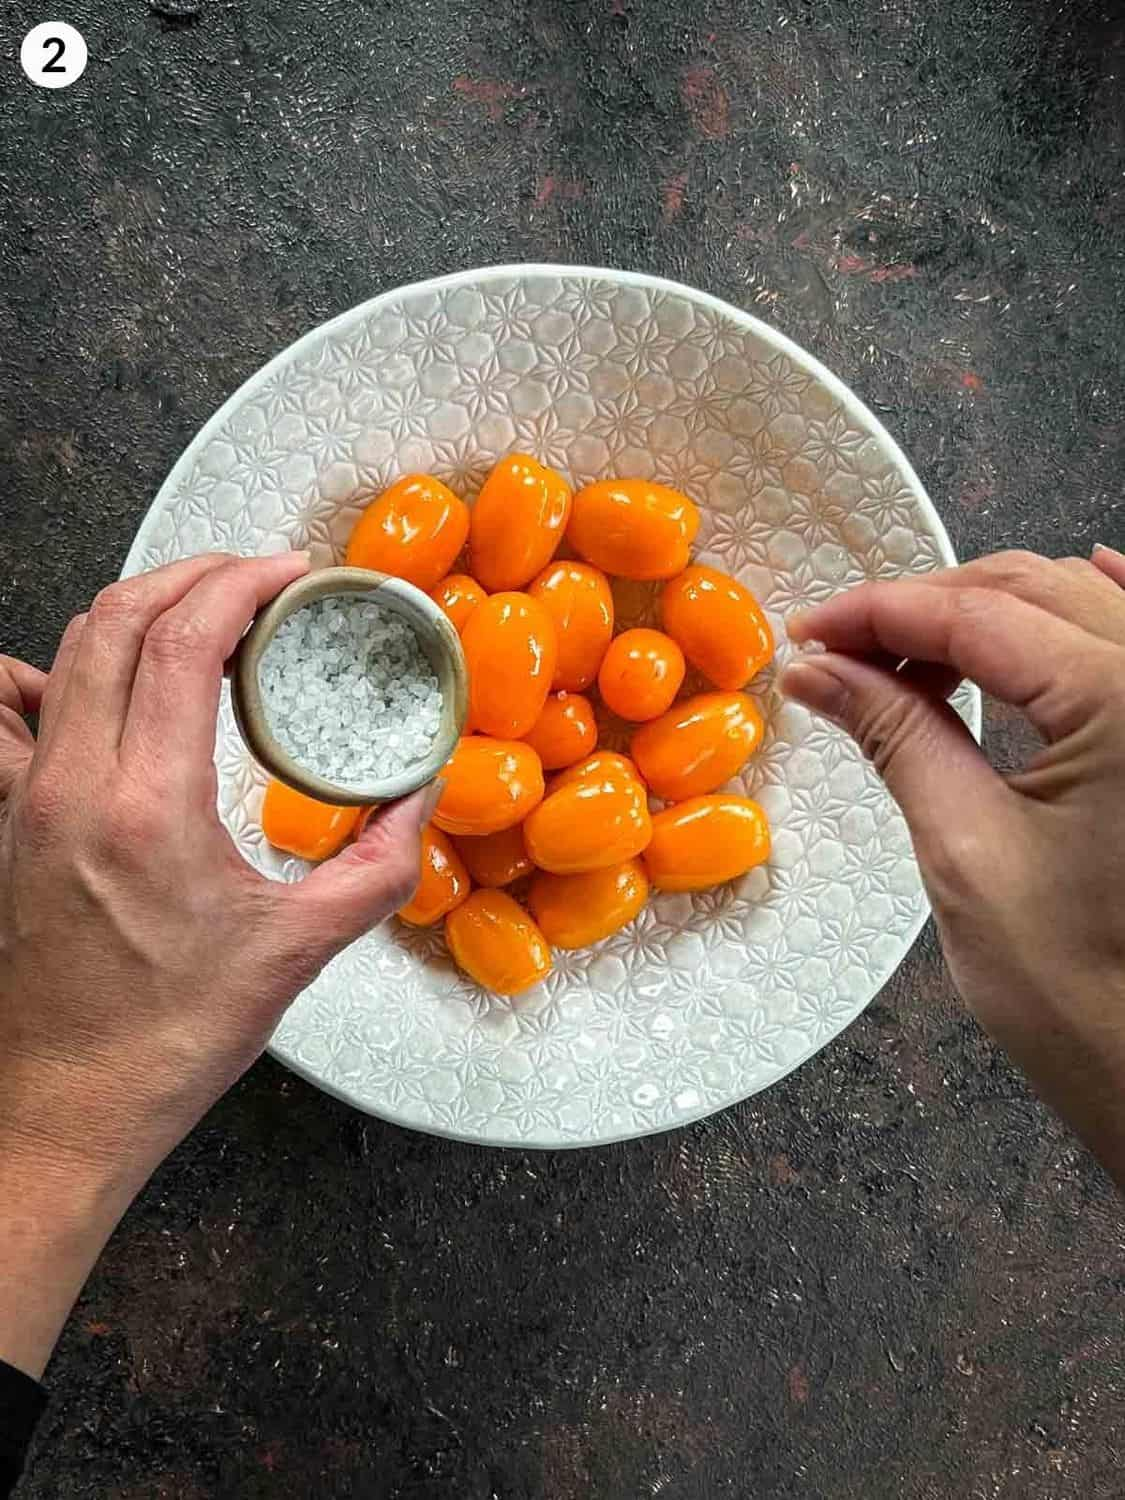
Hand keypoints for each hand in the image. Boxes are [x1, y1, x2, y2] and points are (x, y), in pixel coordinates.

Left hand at [0, 554, 432, 1376]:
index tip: (289, 574)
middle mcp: (71, 787)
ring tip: (199, 614)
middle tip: (255, 580)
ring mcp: (27, 800)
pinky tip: (99, 677)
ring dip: (135, 608)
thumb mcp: (298, 951)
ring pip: (64, 650)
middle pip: (115, 619)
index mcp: (146, 808)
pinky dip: (58, 666)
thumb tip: (416, 798)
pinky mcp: (11, 822)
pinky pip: (13, 709)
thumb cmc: (165, 1042)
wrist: (64, 1107)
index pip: (181, 641)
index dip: (240, 583)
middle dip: (192, 575)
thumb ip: (377, 866)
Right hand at [781, 545, 1124, 1183]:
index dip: (880, 614)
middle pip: (1030, 589)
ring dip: (987, 612)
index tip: (809, 633)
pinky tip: (1063, 590)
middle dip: (925, 608)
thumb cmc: (1077, 988)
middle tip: (839, 650)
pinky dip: (1082, 613)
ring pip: (1078, 602)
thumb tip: (821, 672)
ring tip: (904, 654)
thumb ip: (896, 736)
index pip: (980, 615)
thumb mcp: (966, 848)